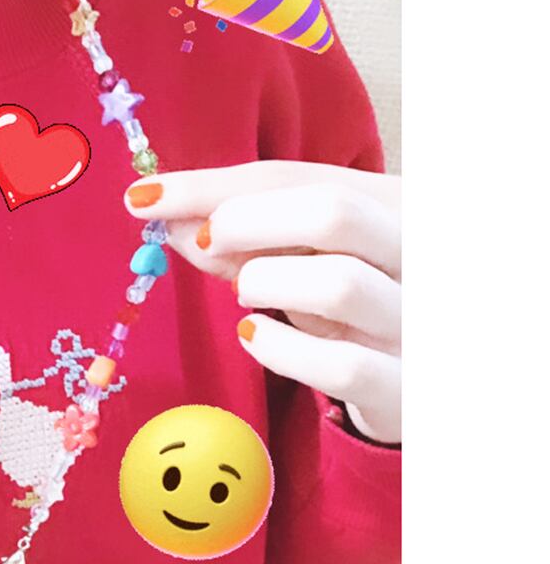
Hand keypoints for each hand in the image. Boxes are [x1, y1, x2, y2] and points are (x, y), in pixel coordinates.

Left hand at [126, 161, 400, 444]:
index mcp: (395, 205)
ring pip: (338, 283)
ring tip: (248, 295)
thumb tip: (166, 215)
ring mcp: (418, 321)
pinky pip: (340, 365)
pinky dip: (280, 348)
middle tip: (205, 242)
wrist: (416, 385)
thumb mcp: (304, 259)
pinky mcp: (405, 386)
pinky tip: (253, 336)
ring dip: (266, 284)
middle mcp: (417, 255)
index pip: (296, 178)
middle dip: (245, 222)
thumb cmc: (350, 308)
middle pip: (332, 211)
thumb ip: (245, 239)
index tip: (146, 197)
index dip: (212, 186)